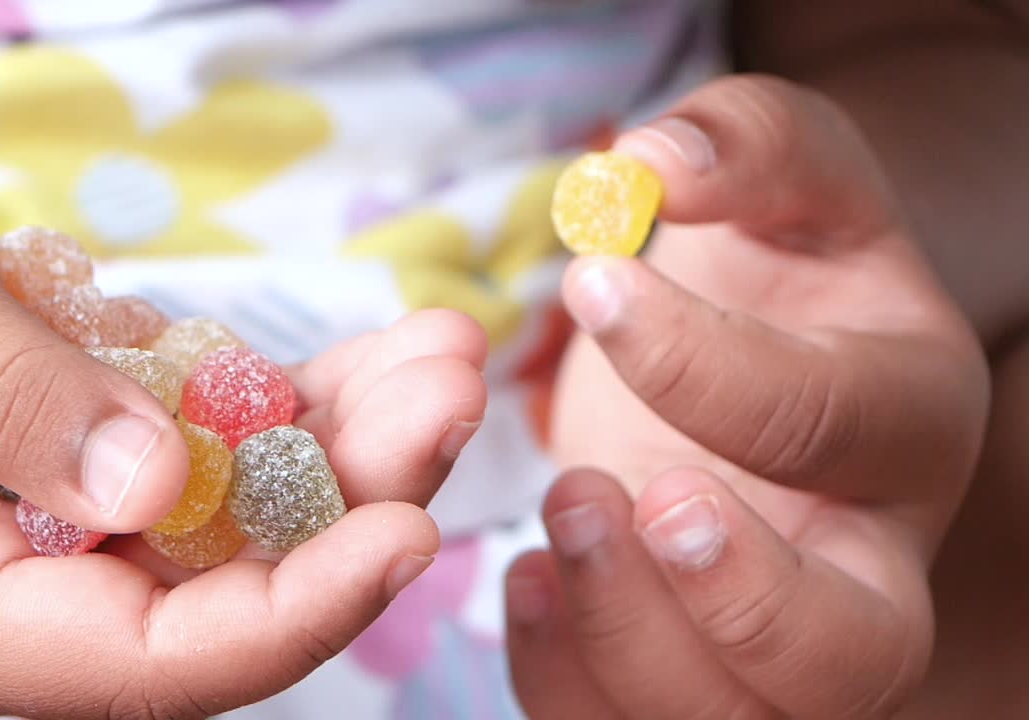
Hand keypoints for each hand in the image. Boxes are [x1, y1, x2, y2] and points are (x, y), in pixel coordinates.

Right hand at [0, 149, 487, 718]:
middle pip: (237, 585)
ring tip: (444, 350)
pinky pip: (245, 437)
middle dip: (359, 497)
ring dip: (364, 436)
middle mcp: (46, 586)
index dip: (288, 614)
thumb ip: (9, 412)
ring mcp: (96, 518)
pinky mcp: (132, 446)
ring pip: (263, 509)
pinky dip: (321, 394)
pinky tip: (395, 345)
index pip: (148, 666)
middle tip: (450, 392)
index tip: (403, 535)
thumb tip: (160, 488)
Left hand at [505, 76, 988, 718]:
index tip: (592, 283)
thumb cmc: (782, 264)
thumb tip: (651, 159)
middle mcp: (866, 554)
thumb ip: (746, 145)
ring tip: (551, 520)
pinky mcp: (696, 664)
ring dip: (624, 643)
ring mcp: (781, 633)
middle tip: (595, 488)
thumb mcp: (789, 179)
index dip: (704, 364)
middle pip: (851, 654)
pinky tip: (525, 581)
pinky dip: (566, 678)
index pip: (830, 423)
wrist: (773, 346)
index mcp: (904, 416)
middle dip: (724, 595)